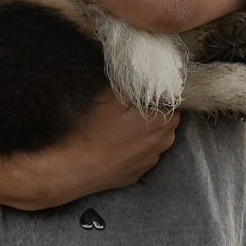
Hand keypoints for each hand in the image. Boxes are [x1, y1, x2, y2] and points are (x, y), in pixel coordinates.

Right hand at [0, 91, 177, 210]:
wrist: (73, 168)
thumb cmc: (93, 130)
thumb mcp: (112, 95)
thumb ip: (133, 82)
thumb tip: (144, 71)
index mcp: (162, 122)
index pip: (171, 100)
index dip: (156, 93)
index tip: (140, 91)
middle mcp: (162, 144)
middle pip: (164, 119)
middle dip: (151, 111)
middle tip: (127, 106)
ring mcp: (148, 162)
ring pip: (152, 138)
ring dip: (141, 130)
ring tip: (117, 125)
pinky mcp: (135, 174)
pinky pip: (139, 154)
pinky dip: (131, 147)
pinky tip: (112, 143)